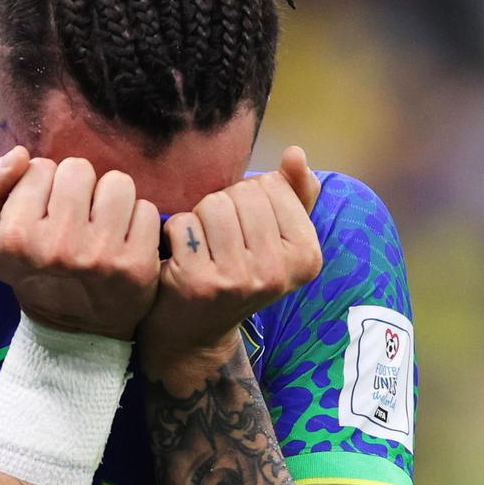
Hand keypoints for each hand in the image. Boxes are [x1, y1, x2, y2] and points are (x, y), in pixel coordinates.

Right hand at [0, 147, 162, 341]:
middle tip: (75, 218)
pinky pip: (147, 210)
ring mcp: (100, 257)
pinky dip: (137, 221)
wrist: (76, 328)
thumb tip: (19, 155)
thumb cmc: (31, 272)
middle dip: (77, 188)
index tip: (43, 213)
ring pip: (117, 183)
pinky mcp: (138, 265)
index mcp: (15, 239)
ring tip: (101, 224)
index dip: (42, 185)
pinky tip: (123, 241)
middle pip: (78, 169)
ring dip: (110, 199)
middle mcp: (57, 248)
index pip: (38, 167)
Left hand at [137, 146, 323, 377]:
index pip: (273, 186)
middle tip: (221, 241)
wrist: (196, 331)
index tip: (246, 230)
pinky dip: (176, 233)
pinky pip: (184, 223)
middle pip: (243, 193)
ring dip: (200, 218)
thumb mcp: (277, 239)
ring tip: (203, 245)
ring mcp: (238, 279)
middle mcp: (277, 272)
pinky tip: (183, 256)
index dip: (251, 198)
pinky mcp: (198, 282)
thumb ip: (295, 194)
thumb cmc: (238, 273)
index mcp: (307, 257)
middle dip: (226, 205)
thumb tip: (296, 153)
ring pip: (213, 204)